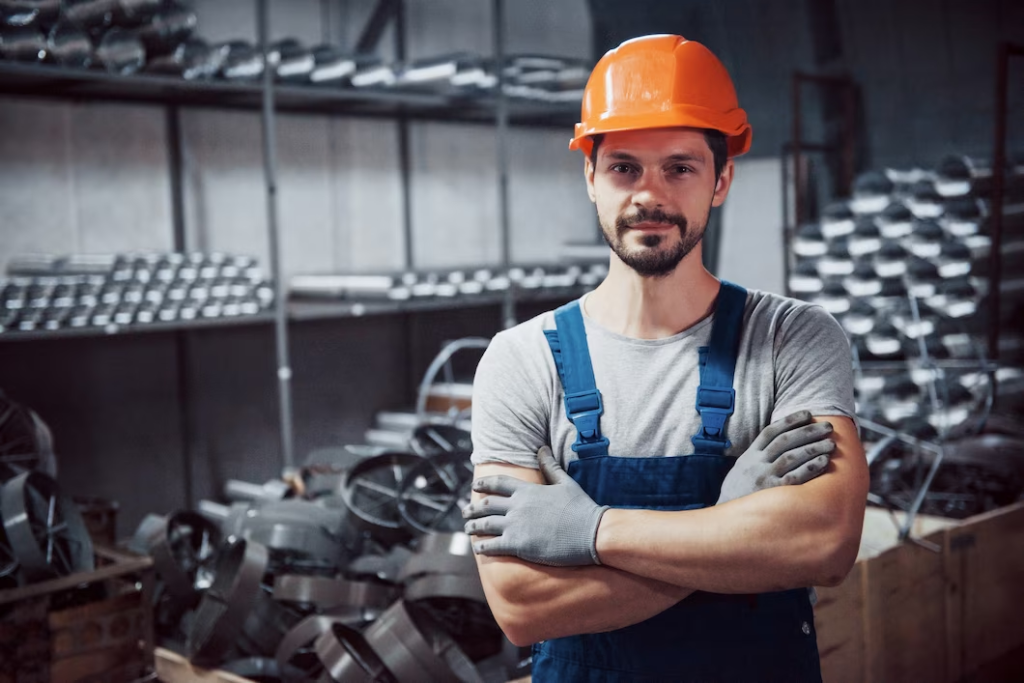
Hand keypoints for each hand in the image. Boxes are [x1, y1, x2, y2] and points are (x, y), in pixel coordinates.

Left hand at [463, 446, 607, 565]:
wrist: (592, 532)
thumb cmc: (582, 508)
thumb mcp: (565, 483)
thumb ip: (550, 466)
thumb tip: (542, 448)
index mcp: (527, 490)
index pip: (498, 483)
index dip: (483, 484)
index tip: (474, 486)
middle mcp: (518, 506)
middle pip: (486, 504)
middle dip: (472, 509)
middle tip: (464, 512)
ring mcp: (516, 526)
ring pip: (485, 525)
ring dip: (473, 527)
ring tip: (467, 530)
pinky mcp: (519, 545)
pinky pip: (493, 546)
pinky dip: (482, 547)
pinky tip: (478, 548)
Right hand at [717, 410, 834, 504]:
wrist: (726, 519)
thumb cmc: (738, 494)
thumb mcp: (742, 470)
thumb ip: (757, 457)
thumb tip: (778, 444)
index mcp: (750, 456)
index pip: (771, 431)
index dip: (790, 421)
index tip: (808, 414)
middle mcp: (757, 463)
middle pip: (785, 441)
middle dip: (808, 431)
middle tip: (828, 426)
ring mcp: (765, 477)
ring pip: (792, 456)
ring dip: (814, 447)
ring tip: (831, 443)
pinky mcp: (774, 493)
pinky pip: (796, 477)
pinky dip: (811, 468)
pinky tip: (824, 462)